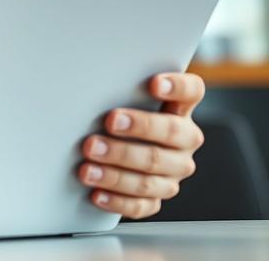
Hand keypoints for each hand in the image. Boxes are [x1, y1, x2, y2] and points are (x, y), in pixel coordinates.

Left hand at [78, 72, 205, 218]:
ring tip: (87, 167)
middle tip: (108, 123)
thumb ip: (116, 88)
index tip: (153, 83)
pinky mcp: (157, 197)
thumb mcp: (119, 97)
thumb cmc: (112, 111)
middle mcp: (183, 141)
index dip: (177, 86)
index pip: (191, 91)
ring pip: (152, 174)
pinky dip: (117, 200)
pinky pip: (141, 204)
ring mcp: (172, 172)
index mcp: (179, 108)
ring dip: (117, 172)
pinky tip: (96, 193)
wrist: (110, 145)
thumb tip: (85, 73)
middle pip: (171, 133)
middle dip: (138, 128)